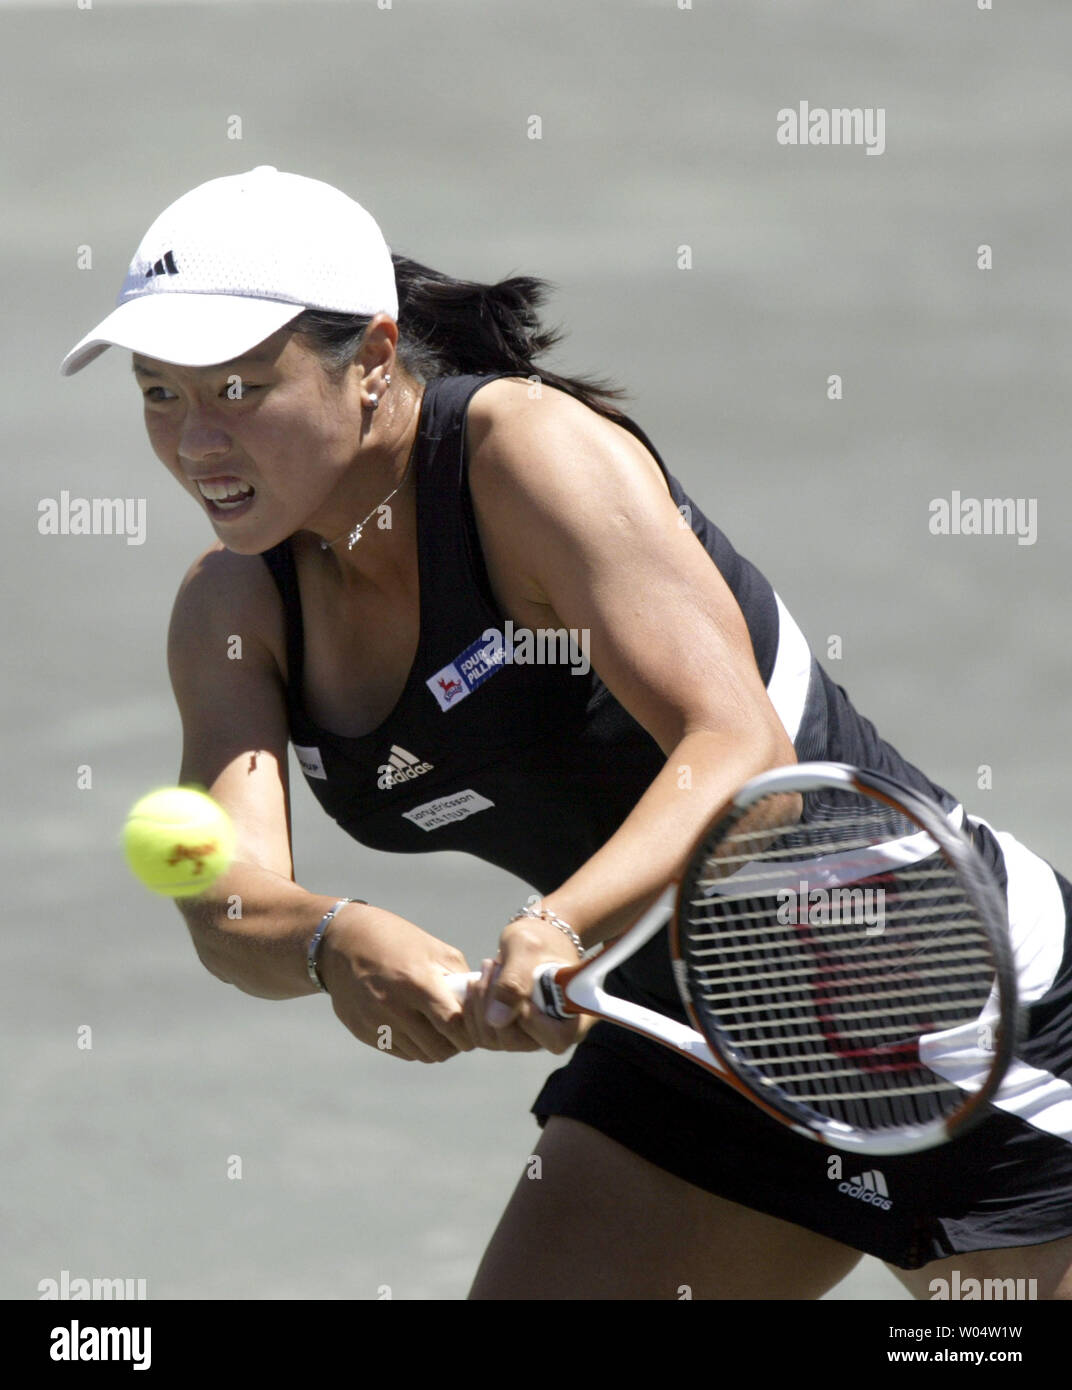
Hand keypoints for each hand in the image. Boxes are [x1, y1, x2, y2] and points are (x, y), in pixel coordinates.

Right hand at [318, 904, 472, 1062]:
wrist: (341, 941)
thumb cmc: (396, 940)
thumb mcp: (433, 949)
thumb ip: (460, 979)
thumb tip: (482, 1007)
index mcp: (416, 982)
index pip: (454, 1025)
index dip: (470, 1032)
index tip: (475, 1026)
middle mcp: (393, 1007)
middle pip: (438, 1049)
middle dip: (455, 1044)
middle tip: (459, 1031)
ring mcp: (375, 1022)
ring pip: (420, 1054)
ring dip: (434, 1045)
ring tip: (438, 1026)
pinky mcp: (363, 1032)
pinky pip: (400, 1052)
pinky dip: (414, 1045)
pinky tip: (415, 1025)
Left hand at [481, 913, 583, 1054]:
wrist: (533, 942)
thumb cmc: (540, 942)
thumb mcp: (527, 951)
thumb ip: (514, 982)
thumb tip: (496, 1020)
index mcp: (575, 1016)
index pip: (556, 1039)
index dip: (533, 1021)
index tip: (518, 988)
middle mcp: (552, 1034)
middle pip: (516, 1041)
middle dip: (494, 1002)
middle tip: (493, 965)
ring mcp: (528, 1037)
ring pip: (492, 1038)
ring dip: (480, 1002)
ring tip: (488, 967)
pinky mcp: (506, 1033)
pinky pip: (479, 1034)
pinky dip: (471, 1007)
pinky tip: (477, 982)